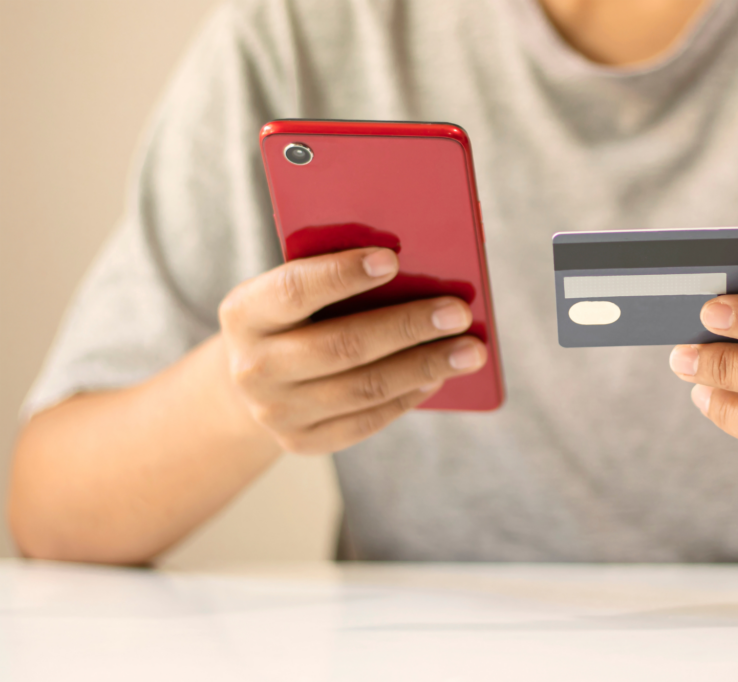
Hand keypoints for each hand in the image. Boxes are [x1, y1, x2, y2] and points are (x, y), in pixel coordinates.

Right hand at [218, 248, 486, 454]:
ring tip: (470, 350)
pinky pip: (367, 419)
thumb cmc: (290, 316)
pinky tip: (440, 376)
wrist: (249, 380)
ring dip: (425, 367)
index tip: (393, 259)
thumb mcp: (292, 290)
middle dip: (408, 326)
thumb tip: (414, 267)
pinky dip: (409, 395)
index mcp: (244, 313)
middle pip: (342, 346)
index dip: (342, 275)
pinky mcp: (303, 442)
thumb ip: (332, 275)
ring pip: (364, 388)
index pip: (293, 290)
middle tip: (458, 311)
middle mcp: (253, 367)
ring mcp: (276, 412)